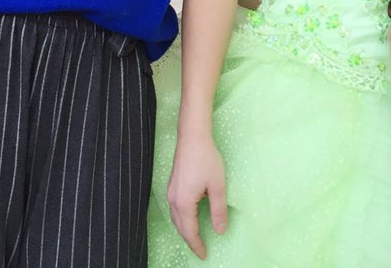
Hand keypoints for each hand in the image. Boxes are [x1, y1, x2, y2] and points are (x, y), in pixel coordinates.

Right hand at [167, 136, 227, 259]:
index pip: (190, 231)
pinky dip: (181, 219)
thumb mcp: (217, 185)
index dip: (197, 245)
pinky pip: (174, 209)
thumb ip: (218, 209)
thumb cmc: (206, 159)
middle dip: (190, 240)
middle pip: (180, 227)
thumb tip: (220, 230)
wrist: (192, 136)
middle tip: (200, 249)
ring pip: (175, 218)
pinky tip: (188, 217)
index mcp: (184, 203)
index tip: (204, 255)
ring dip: (184, 230)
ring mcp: (170, 191)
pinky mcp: (172, 184)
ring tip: (195, 237)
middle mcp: (173, 199)